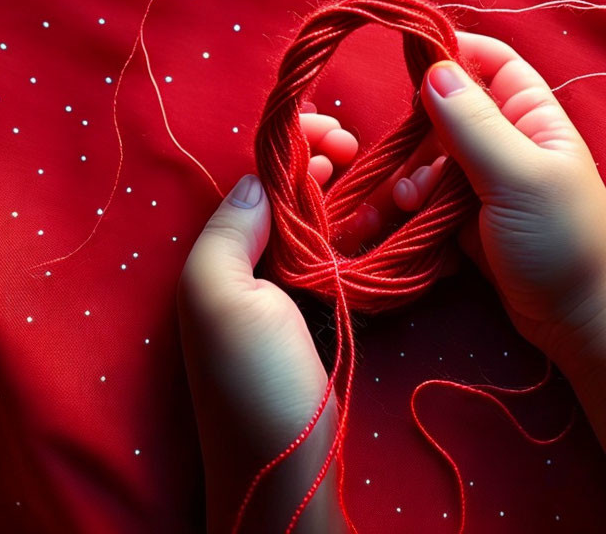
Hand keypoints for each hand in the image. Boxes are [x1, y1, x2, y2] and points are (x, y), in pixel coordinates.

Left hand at [176, 106, 366, 532]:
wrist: (289, 473)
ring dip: (348, 193)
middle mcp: (252, 269)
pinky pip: (341, 261)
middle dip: (322, 160)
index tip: (334, 132)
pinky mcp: (323, 320)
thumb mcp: (221, 301)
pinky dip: (361, 235)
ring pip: (319, 225)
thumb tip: (256, 178)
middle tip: (358, 148)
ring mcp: (289, 296)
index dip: (290, 145)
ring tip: (378, 180)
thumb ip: (229, 231)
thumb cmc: (253, 386)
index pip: (254, 179)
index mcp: (222, 257)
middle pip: (288, 195)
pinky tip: (383, 223)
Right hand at [396, 31, 605, 365]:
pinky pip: (434, 203)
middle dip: (419, 138)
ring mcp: (490, 185)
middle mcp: (510, 144)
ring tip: (406, 207)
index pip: (492, 63)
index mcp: (533, 118)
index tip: (406, 63)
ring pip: (434, 162)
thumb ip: (474, 124)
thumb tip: (434, 68)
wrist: (583, 326)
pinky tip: (403, 228)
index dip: (452, 54)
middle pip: (449, 116)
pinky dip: (416, 213)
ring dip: (412, 181)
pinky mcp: (473, 222)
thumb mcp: (519, 177)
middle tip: (405, 173)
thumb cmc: (562, 243)